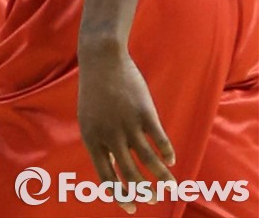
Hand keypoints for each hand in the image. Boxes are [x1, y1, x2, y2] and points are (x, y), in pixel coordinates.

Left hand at [78, 48, 175, 213]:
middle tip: (153, 199)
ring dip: (161, 177)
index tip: (132, 208)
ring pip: (149, 160)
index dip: (120, 195)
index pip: (106, 176)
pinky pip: (159, 140)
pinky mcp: (144, 112)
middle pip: (130, 173)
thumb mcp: (89, 118)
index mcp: (92, 138)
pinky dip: (166, 152)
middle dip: (143, 191)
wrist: (101, 58)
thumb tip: (113, 167)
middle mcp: (110, 135)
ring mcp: (128, 124)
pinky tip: (171, 159)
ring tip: (170, 187)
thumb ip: (100, 142)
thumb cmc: (95, 89)